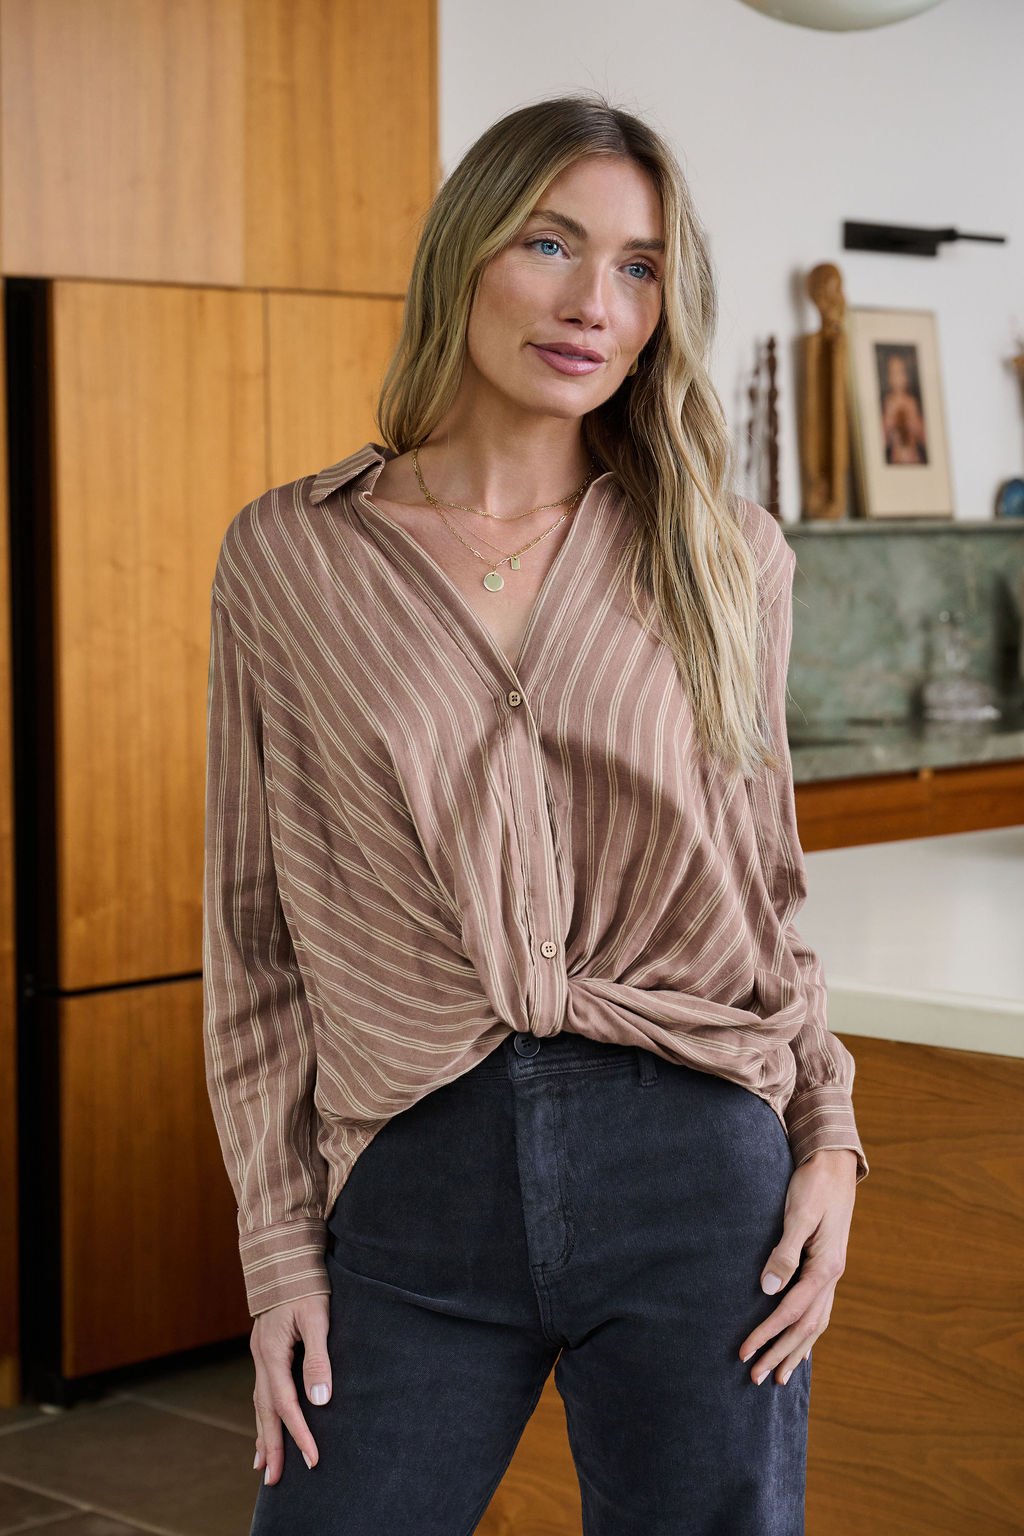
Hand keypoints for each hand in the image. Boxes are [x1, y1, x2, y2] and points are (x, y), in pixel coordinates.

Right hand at [251, 1293, 331, 1483]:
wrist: (284, 1254)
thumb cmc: (304, 1283)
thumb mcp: (317, 1318)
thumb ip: (318, 1360)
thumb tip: (319, 1402)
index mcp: (272, 1353)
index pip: (286, 1404)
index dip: (299, 1434)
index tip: (312, 1460)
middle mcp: (261, 1357)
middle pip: (265, 1411)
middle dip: (272, 1446)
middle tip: (274, 1481)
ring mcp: (260, 1353)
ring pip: (259, 1402)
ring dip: (264, 1433)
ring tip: (264, 1463)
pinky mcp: (265, 1348)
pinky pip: (262, 1389)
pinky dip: (263, 1411)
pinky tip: (266, 1423)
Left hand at [738, 1148, 857, 1386]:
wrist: (833, 1163)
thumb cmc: (813, 1184)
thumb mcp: (797, 1214)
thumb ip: (784, 1252)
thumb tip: (768, 1289)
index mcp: (826, 1267)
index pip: (792, 1312)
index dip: (767, 1335)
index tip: (744, 1353)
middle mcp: (833, 1276)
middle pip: (806, 1327)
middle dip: (780, 1353)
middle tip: (755, 1379)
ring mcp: (832, 1273)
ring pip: (816, 1323)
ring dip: (795, 1350)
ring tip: (778, 1375)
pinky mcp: (826, 1266)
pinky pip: (818, 1309)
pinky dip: (807, 1333)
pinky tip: (798, 1344)